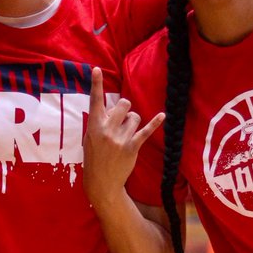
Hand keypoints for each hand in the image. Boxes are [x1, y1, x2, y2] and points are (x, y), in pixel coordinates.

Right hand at [82, 67, 163, 206]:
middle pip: (123, 104)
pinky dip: (155, 123)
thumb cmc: (95, 158)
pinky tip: (162, 115)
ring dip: (133, 122)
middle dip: (125, 108)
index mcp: (93, 126)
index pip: (95, 101)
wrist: (101, 182)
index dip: (96, 84)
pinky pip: (146, 130)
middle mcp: (107, 129)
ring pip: (135, 116)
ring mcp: (120, 138)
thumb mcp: (91, 138)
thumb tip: (116, 109)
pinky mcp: (132, 147)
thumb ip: (101, 122)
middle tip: (120, 119)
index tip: (97, 69)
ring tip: (125, 135)